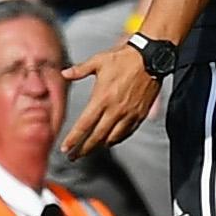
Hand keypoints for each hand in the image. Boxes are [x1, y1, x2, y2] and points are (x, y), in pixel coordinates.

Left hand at [60, 42, 162, 158]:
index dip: (74, 139)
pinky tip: (111, 140)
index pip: (84, 125)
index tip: (66, 149)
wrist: (152, 58)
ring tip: (91, 149)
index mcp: (102, 98)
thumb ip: (80, 70)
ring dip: (100, 146)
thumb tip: (64, 73)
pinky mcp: (140, 114)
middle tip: (75, 157)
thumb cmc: (125, 58)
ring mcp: (129, 114)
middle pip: (97, 137)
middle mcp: (115, 110)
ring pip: (113, 138)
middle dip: (84, 149)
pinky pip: (127, 133)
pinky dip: (117, 139)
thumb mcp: (98, 61)